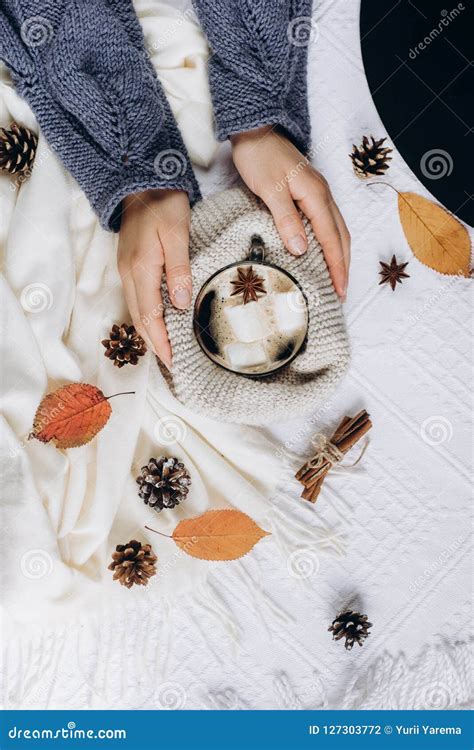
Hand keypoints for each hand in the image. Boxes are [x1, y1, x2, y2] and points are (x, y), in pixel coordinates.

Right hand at [117, 189, 190, 367]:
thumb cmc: (164, 204)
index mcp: (141, 268)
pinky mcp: (128, 265)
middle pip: (139, 318)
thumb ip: (179, 269)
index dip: (160, 340)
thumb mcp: (177, 234)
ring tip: (164, 349)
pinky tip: (157, 322)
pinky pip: (136, 299)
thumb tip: (179, 304)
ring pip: (135, 310)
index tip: (172, 360)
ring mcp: (125, 269)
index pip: (150, 315)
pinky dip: (145, 316)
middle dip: (153, 343)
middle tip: (170, 363)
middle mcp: (128, 273)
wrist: (142, 182)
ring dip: (148, 332)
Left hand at [231, 126, 349, 299]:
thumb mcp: (270, 189)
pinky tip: (323, 253)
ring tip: (337, 278)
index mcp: (316, 195)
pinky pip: (327, 223)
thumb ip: (286, 219)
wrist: (255, 131)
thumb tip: (301, 249)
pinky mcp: (309, 193)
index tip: (340, 290)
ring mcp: (317, 193)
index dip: (337, 266)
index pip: (331, 239)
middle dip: (344, 265)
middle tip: (342, 292)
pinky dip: (330, 242)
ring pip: (336, 229)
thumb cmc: (260, 158)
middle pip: (341, 236)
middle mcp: (322, 195)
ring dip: (339, 255)